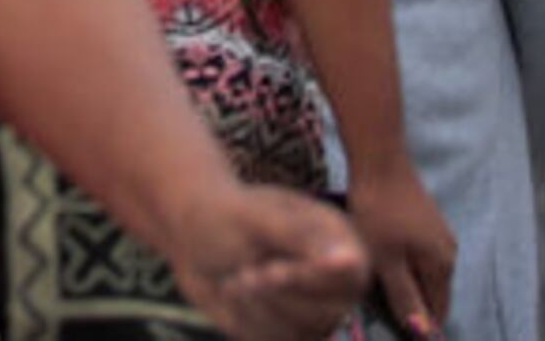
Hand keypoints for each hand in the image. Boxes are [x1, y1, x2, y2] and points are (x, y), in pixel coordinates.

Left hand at [164, 179, 369, 337]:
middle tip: (243, 271)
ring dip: (256, 307)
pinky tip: (234, 295)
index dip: (310, 279)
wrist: (194, 237)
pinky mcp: (291, 334)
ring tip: (235, 278)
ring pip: (299, 333)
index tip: (271, 269)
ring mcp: (316, 312)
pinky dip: (245, 321)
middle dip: (275, 294)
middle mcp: (336, 281)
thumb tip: (349, 258)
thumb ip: (301, 236)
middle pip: (326, 313)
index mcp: (340, 240)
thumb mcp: (258, 217)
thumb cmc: (229, 215)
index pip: (350, 275)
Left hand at [341, 153, 455, 338]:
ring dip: (401, 279)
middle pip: (430, 293)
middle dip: (406, 300)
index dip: (415, 324)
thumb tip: (423, 332)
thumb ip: (405, 297)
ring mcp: (438, 234)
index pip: (438, 313)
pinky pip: (415, 253)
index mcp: (443, 266)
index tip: (387, 319)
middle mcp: (448, 251)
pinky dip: (399, 259)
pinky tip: (377, 251)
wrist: (378, 157)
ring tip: (372, 270)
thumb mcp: (386, 259)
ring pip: (421, 272)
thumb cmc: (378, 209)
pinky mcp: (426, 220)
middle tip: (373, 293)